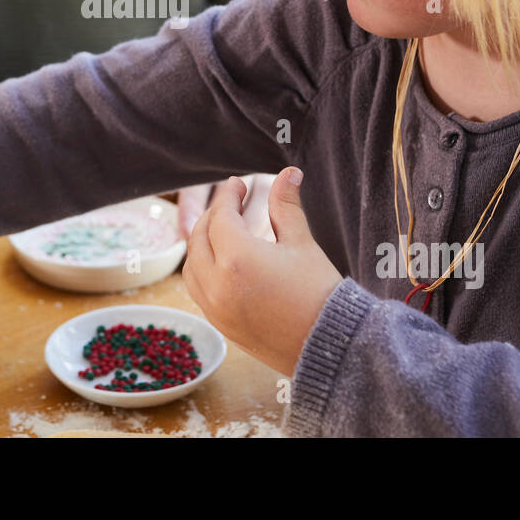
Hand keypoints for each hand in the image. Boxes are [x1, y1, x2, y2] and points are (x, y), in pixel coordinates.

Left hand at [181, 167, 343, 376]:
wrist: (327, 346)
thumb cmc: (319, 293)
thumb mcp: (302, 244)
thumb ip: (286, 206)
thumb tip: (289, 173)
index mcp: (238, 258)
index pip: (221, 216)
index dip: (228, 196)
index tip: (238, 184)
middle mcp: (217, 283)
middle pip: (199, 237)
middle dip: (213, 216)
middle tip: (230, 203)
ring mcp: (215, 307)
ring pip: (192, 265)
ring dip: (201, 243)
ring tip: (222, 230)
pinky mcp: (219, 324)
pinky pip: (197, 290)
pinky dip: (202, 270)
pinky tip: (220, 262)